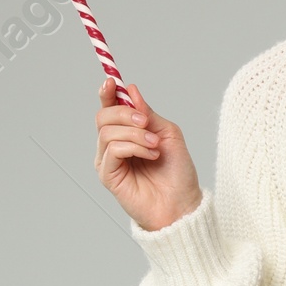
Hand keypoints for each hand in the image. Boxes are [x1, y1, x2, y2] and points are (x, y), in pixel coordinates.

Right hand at [94, 81, 201, 229]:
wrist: (182, 203)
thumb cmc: (177, 172)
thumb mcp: (168, 133)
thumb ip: (148, 113)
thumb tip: (131, 91)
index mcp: (126, 132)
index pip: (109, 108)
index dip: (108, 93)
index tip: (112, 82)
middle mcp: (113, 145)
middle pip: (103, 116)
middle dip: (125, 113)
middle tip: (146, 121)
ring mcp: (109, 160)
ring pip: (107, 132)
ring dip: (135, 134)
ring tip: (155, 145)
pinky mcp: (108, 175)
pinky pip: (112, 150)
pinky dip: (133, 147)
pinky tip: (150, 154)